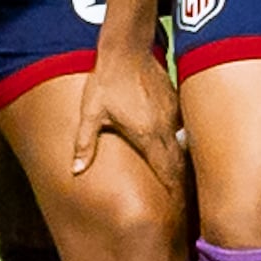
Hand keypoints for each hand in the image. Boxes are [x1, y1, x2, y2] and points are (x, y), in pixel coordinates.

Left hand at [70, 31, 183, 195]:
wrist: (126, 48)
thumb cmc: (106, 81)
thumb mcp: (90, 113)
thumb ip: (84, 143)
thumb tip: (75, 171)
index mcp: (148, 135)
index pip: (168, 171)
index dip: (175, 194)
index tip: (179, 213)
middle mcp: (166, 128)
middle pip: (181, 164)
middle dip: (183, 187)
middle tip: (184, 208)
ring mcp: (174, 114)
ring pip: (186, 147)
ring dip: (184, 166)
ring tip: (185, 186)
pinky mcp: (175, 102)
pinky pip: (184, 131)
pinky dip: (184, 146)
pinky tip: (178, 152)